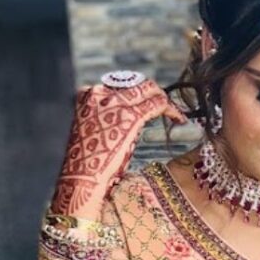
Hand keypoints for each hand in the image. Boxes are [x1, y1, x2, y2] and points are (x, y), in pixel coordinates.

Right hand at [50, 74, 186, 216]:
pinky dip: (171, 109)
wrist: (80, 177)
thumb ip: (104, 116)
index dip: (136, 93)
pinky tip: (179, 119)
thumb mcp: (90, 130)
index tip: (145, 102)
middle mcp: (100, 93)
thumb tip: (124, 116)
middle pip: (134, 82)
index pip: (118, 85)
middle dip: (152, 92)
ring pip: (148, 88)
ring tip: (173, 112)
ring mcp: (116, 103)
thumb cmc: (84, 162)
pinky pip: (157, 104)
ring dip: (163, 99)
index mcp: (87, 95)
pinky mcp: (131, 116)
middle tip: (164, 104)